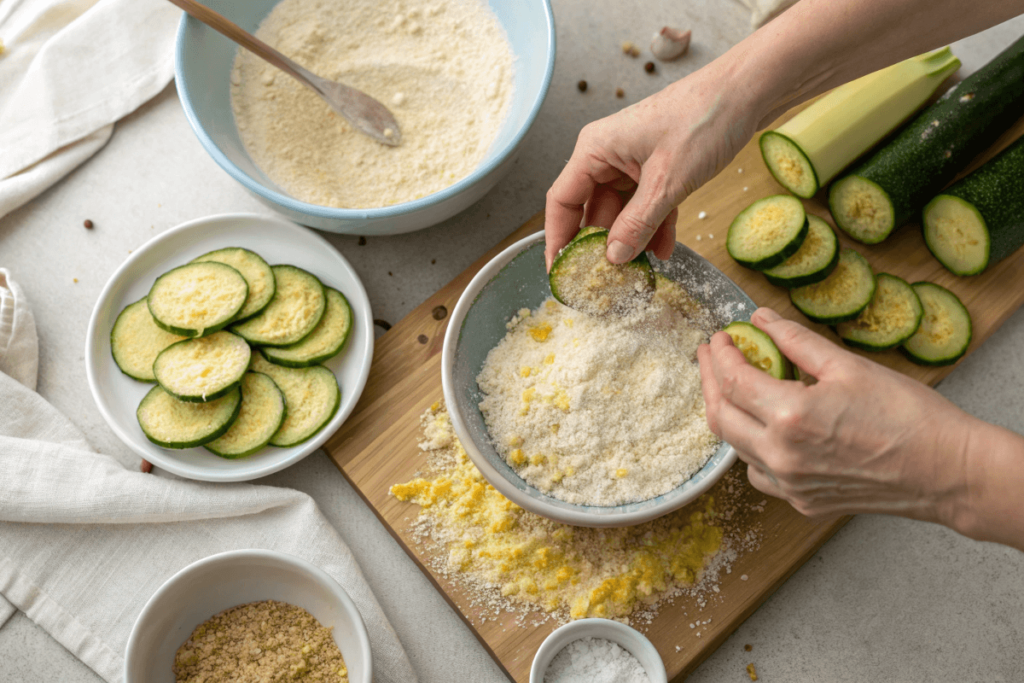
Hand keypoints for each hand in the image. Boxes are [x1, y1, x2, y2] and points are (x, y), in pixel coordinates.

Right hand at [543, 62, 764, 269]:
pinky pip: (647, 205)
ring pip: (622, 212)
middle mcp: (608, 155)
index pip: (562, 202)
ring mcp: (633, 161)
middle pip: (591, 210)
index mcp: (595, 148)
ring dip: (632, 240)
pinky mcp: (657, 167)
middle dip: (602, 246)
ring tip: (640, 271)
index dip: (558, 241)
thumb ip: (637, 223)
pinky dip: (655, 227)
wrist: (748, 92)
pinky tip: (664, 250)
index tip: (561, 274)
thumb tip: (613, 257)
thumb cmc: (704, 118)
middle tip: (606, 281)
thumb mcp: (667, 181)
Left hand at [697, 307, 973, 526]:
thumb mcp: (847, 365)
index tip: (720, 337)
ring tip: (733, 386)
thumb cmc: (908, 416)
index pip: (732, 381)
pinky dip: (752, 447)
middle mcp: (780, 456)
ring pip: (736, 447)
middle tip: (711, 356)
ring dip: (728, 413)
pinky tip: (763, 428)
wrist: (946, 472)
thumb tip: (761, 319)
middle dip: (709, 381)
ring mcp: (789, 484)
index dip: (720, 354)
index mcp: (790, 416)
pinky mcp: (802, 502)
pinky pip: (759, 473)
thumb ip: (795, 341)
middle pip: (720, 416)